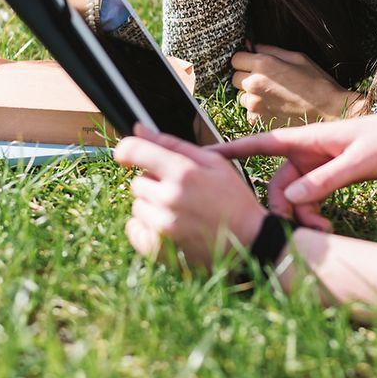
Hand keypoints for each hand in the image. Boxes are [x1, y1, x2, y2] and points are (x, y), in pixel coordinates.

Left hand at [115, 124, 266, 268]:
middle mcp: (169, 199)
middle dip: (153, 182)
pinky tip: (167, 224)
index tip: (129, 153)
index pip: (134, 151)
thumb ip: (172, 143)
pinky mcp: (158, 249)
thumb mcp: (213, 162)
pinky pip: (133, 229)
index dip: (127, 149)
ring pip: (137, 205)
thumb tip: (139, 128)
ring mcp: (162, 226)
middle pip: (136, 181)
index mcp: (183, 173)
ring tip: (179, 209)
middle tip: (179, 189)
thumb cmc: (234, 199)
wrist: (249, 241)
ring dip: (151, 205)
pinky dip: (145, 225)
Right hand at [211, 111, 376, 227]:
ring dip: (302, 217)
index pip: (261, 144)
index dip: (230, 151)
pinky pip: (310, 200)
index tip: (203, 158)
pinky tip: (326, 229)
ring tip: (323, 232)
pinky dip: (313, 215)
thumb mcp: (358, 160)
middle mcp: (307, 152)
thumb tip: (291, 198)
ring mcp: (318, 167)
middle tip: (303, 230)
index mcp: (307, 139)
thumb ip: (325, 180)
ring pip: (294, 197)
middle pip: (277, 184)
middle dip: (284, 209)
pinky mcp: (331, 179)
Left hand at [231, 44, 364, 127]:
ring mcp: (254, 105)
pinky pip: (248, 113)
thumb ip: (271, 50)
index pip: (235, 59)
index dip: (245, 60)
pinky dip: (257, 111)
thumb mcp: (297, 57)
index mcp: (263, 65)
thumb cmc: (317, 82)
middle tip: (265, 80)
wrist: (330, 112)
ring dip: (251, 95)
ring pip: (240, 96)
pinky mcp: (257, 122)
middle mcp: (254, 84)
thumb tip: (253, 46)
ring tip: (272, 95)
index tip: (253, 63)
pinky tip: (275, 108)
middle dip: (246, 76)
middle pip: (234, 78)